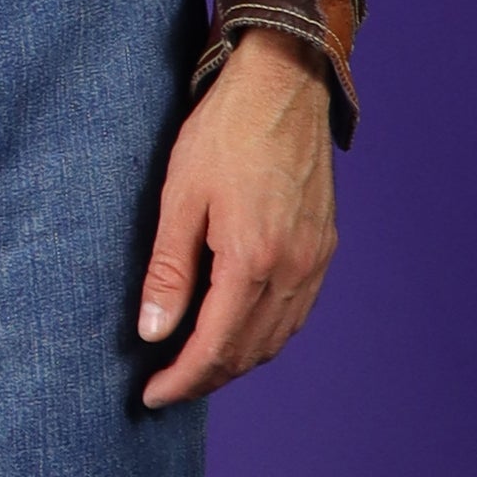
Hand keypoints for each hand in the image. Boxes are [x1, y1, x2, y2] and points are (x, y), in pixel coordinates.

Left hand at [135, 31, 337, 405]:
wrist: (285, 81)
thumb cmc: (225, 130)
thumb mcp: (180, 197)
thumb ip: (169, 271)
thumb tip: (154, 333)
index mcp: (253, 258)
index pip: (215, 347)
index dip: (182, 379)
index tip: (152, 395)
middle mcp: (293, 267)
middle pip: (249, 351)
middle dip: (206, 377)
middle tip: (168, 385)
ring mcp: (315, 258)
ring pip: (277, 338)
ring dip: (238, 361)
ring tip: (198, 365)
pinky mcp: (324, 245)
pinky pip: (297, 312)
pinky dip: (267, 335)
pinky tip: (240, 330)